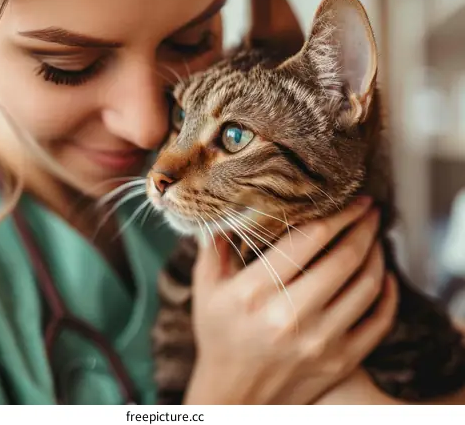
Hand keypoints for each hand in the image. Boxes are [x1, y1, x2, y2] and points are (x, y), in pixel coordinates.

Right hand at [184, 198, 398, 404]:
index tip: (352, 199)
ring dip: (377, 254)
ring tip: (375, 237)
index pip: (308, 239)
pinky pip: (378, 321)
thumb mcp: (206, 288)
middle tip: (371, 210)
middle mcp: (289, 316)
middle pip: (344, 258)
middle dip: (364, 227)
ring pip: (366, 285)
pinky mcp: (339, 360)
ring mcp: (319, 341)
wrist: (235, 394)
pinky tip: (383, 277)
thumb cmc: (219, 334)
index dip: (337, 214)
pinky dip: (387, 294)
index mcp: (254, 292)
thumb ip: (215, 245)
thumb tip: (232, 207)